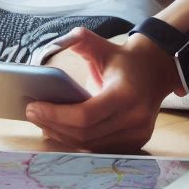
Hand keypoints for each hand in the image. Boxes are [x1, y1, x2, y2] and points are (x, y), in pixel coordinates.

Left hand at [25, 27, 181, 152]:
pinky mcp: (136, 142)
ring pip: (91, 145)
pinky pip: (100, 148)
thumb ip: (79, 40)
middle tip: (32, 113)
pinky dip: (78, 141)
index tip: (34, 106)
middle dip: (54, 125)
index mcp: (125, 94)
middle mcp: (135, 118)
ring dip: (63, 136)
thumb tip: (52, 45)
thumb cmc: (123, 58)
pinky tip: (61, 131)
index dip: (56, 115)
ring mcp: (138, 134)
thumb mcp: (102, 45)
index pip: (85, 115)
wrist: (156, 68)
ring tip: (42, 122)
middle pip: (85, 134)